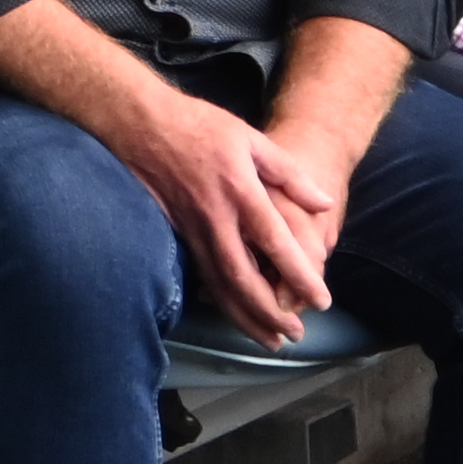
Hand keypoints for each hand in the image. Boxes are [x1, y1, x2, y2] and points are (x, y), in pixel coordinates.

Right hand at [98, 79, 346, 343]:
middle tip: (296, 334)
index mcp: (240, 191)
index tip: (322, 300)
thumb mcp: (250, 138)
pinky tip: (235, 316)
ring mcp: (193, 230)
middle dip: (271, 312)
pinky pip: (202, 277)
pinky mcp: (178, 236)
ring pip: (220, 285)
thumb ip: (289, 173)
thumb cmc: (198, 125)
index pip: (275, 243)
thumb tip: (323, 203)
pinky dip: (221, 303)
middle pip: (245, 278)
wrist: (139, 123)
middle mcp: (216, 219)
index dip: (299, 275)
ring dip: (246, 318)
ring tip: (271, 340)